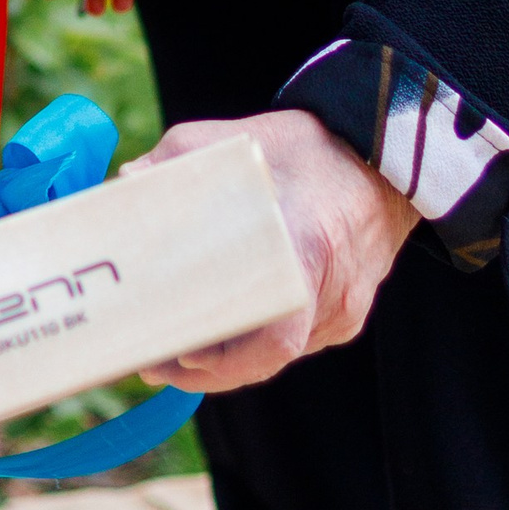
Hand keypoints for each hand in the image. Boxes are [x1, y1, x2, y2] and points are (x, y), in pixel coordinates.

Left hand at [138, 108, 419, 393]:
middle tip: (155, 361)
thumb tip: (125, 186)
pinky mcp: (348, 315)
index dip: (226, 361)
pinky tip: (222, 328)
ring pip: (277, 354)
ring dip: (229, 355)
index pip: (274, 338)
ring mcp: (344, 310)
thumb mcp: (237, 142)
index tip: (180, 356)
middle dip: (207, 368)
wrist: (383, 158)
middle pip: (264, 357)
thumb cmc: (309, 150)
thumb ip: (177, 160)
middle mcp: (331, 293)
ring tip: (175, 348)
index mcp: (307, 250)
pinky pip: (296, 341)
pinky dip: (257, 340)